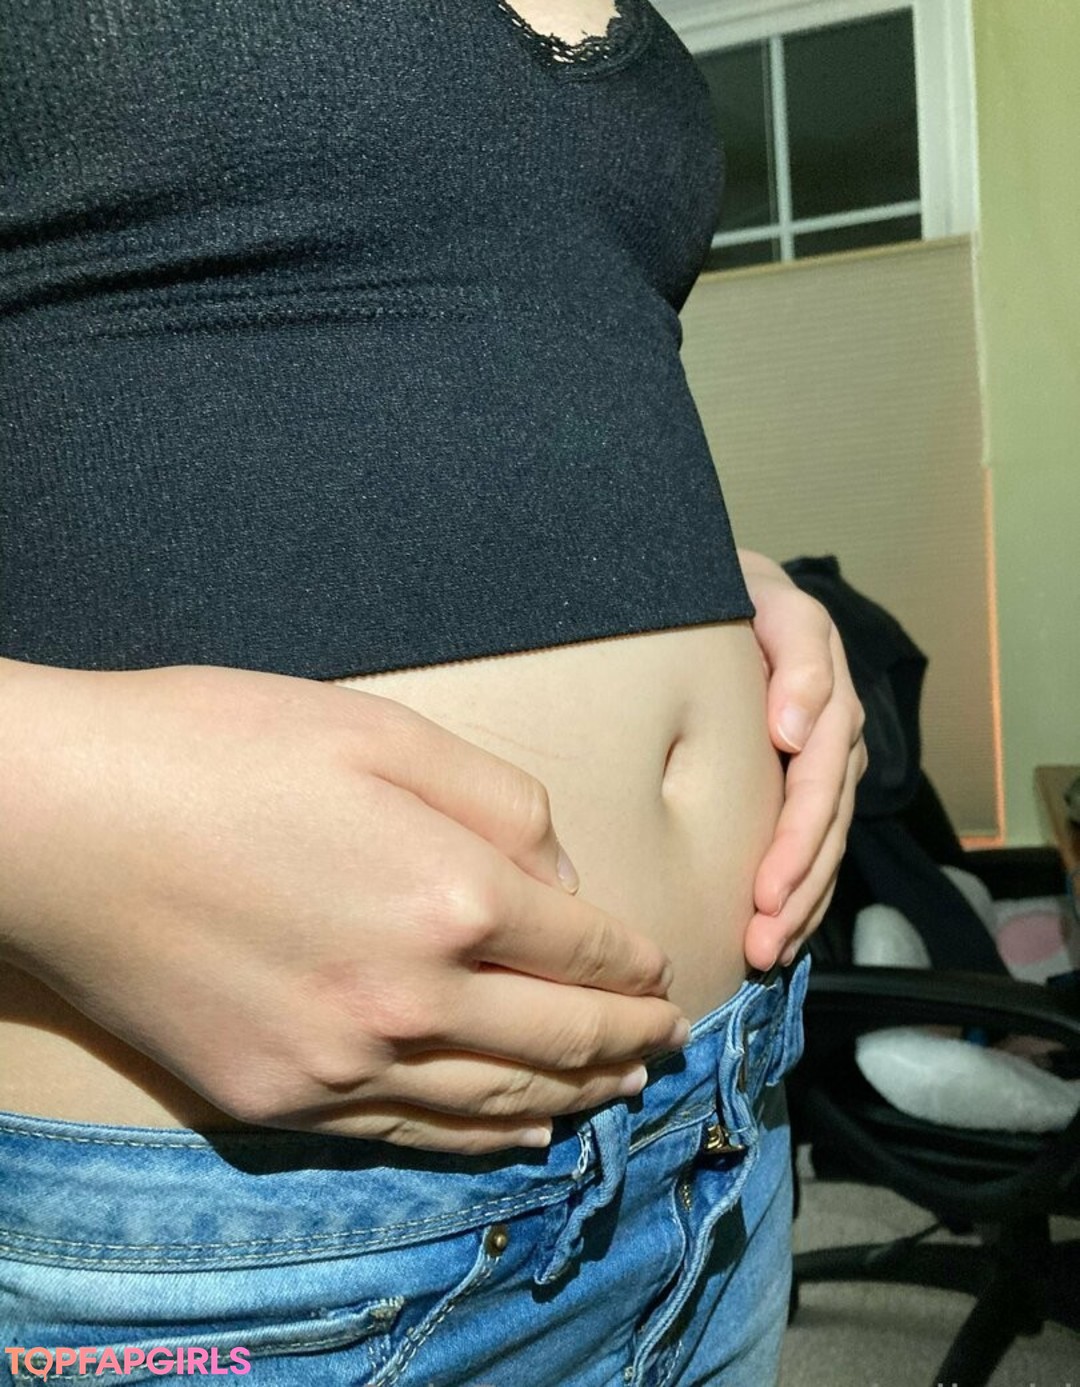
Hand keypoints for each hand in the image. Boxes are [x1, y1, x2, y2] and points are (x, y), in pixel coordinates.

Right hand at [0, 659, 685, 1152]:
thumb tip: (560, 877)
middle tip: (670, 1038)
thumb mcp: (382, 731)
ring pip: (497, 1101)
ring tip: (621, 1088)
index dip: (632, 960)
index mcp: (451, 896)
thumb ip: (499, 804)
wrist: (60, 821)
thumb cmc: (219, 748)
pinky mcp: (277, 1098)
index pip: (583, 948)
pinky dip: (484, 1138)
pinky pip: (411, 1136)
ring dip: (576, 1094)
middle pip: (560, 1037)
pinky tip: (521, 1132)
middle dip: (631, 1038)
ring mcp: (341, 1064)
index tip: (657, 965)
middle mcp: (412, 999)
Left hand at [736, 551, 867, 970]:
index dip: (797, 842)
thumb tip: (798, 731)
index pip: (821, 785)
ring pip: (823, 847)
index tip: (764, 891)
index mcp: (828, 700)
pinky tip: (777, 932)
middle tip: (760, 942)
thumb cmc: (740, 595)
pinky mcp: (799, 780)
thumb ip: (797, 659)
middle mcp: (833, 739)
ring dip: (799, 906)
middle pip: (826, 829)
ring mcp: (821, 764)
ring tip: (765, 953)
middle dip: (797, 892)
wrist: (729, 589)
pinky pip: (811, 844)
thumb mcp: (770, 601)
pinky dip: (798, 893)